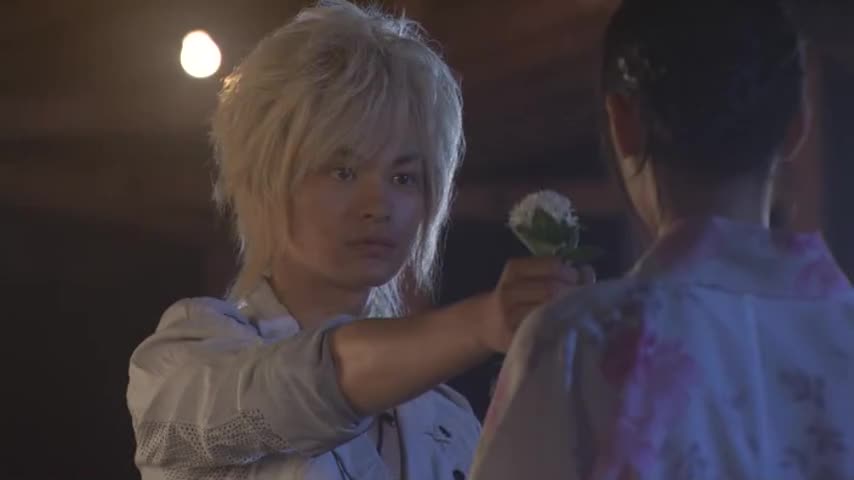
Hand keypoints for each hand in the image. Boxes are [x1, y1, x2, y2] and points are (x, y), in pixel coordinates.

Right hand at [477, 257, 594, 352]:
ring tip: (574, 312)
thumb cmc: (515, 297)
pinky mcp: (513, 337)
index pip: (551, 266)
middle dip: (571, 293)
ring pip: (547, 310)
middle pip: (551, 289)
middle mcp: (509, 291)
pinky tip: (564, 326)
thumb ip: (555, 271)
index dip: (570, 272)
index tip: (576, 279)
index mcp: (515, 270)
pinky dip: (558, 327)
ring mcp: (510, 317)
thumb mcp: (526, 277)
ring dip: (567, 311)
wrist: (484, 323)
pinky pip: (542, 331)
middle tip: (580, 299)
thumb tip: (588, 271)